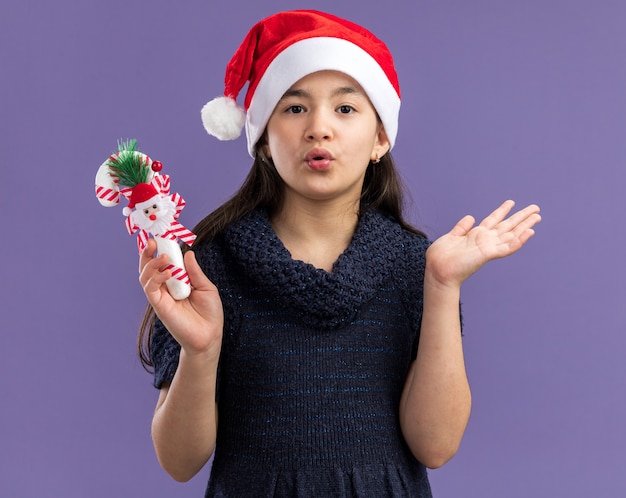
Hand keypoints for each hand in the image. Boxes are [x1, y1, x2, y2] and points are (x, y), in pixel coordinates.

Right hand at [139, 239, 223, 357]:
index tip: (161, 236)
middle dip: (148, 253)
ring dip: (151, 264)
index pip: (163, 262)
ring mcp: (161, 297)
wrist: (210, 336)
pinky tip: (167, 273)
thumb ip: (194, 272)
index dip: (160, 249)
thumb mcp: (206, 287)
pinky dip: (155, 278)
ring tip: (163, 256)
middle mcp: (166, 287)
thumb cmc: (210, 313)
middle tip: (153, 240)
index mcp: (176, 281)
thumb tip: (188, 253)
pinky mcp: (159, 306)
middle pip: (149, 267)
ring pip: (145, 276)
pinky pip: (150, 289)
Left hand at [426, 200, 540, 287]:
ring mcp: (488, 247)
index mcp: (475, 235)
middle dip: (521, 217)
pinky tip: (529, 232)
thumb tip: (471, 217)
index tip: (511, 202)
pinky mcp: (488, 254)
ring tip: (537, 217)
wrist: (437, 271)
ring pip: (512, 235)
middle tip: (535, 208)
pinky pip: (508, 247)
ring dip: (525, 226)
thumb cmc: (441, 258)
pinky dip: (519, 240)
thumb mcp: (451, 237)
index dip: (502, 211)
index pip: (493, 220)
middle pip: (507, 226)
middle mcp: (485, 240)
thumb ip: (462, 228)